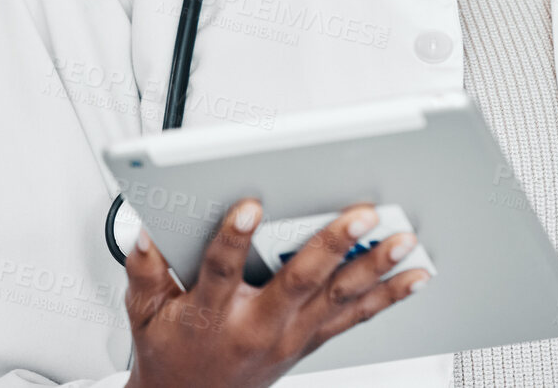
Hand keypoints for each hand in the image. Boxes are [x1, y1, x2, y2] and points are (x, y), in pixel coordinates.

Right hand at [124, 200, 428, 387]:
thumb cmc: (172, 351)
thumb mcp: (142, 312)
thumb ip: (144, 269)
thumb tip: (148, 232)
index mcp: (211, 313)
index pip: (222, 271)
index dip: (234, 238)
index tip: (250, 206)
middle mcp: (258, 325)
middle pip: (299, 281)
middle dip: (333, 244)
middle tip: (363, 213)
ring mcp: (291, 336)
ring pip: (339, 299)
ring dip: (375, 268)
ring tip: (403, 240)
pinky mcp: (312, 340)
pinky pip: (356, 318)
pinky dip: (388, 296)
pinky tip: (415, 276)